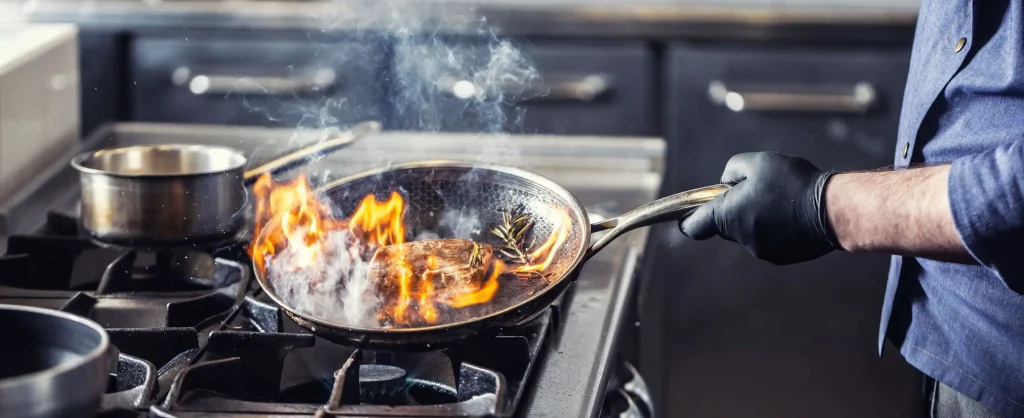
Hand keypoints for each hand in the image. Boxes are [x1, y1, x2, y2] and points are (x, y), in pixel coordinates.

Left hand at [679, 152, 839, 264]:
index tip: (688, 213)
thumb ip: (732, 170)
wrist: (833, 210)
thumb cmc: (792, 182)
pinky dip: (774, 229)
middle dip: (733, 211)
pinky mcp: (781, 257)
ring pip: (748, 232)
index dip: (688, 219)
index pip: (693, 226)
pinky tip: (793, 214)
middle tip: (755, 191)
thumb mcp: (757, 162)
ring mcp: (761, 250)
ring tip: (781, 200)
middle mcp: (740, 238)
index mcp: (727, 216)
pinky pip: (769, 240)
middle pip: (724, 226)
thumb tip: (726, 183)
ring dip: (756, 218)